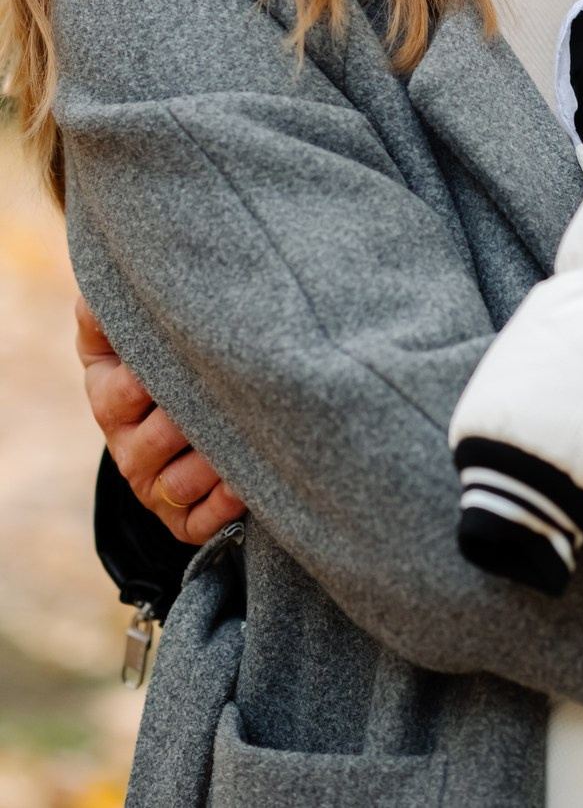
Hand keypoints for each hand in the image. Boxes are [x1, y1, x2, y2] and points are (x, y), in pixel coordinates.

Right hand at [76, 294, 244, 545]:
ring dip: (211, 464)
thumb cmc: (146, 355)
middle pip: (154, 442)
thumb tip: (99, 296)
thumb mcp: (120, 330)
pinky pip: (198, 524)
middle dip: (190, 421)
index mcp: (109, 398)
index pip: (123, 394)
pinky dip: (222, 508)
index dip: (150, 380)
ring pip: (178, 486)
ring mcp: (154, 486)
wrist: (170, 406)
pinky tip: (245, 484)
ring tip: (245, 438)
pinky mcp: (182, 517)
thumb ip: (106, 311)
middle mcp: (128, 448)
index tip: (185, 357)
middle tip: (228, 397)